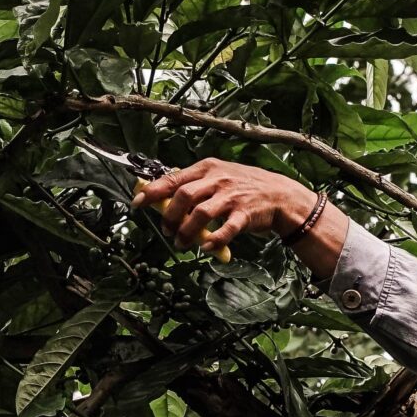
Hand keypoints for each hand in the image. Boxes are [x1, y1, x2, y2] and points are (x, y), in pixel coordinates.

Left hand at [130, 160, 315, 255]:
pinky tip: (207, 247)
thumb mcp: (218, 176)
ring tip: (182, 243)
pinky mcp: (245, 214)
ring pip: (201, 214)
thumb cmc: (243, 187)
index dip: (152, 191)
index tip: (137, 202)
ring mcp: (232, 196)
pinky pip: (226, 229)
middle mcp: (218, 180)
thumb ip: (193, 184)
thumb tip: (161, 195)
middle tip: (167, 230)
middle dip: (170, 216)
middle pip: (184, 196)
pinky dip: (214, 240)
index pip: (173, 178)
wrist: (279, 195)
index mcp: (207, 169)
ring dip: (187, 232)